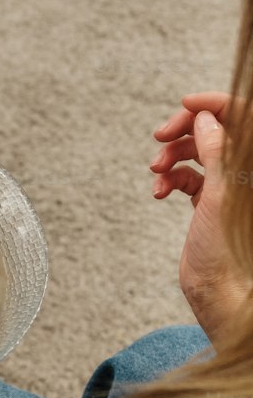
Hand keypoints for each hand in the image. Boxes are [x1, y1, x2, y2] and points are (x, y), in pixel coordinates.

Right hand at [151, 92, 249, 343]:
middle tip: (160, 135)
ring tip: (155, 172)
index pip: (240, 117)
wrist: (218, 292)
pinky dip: (169, 178)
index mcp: (251, 167)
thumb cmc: (227, 252)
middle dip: (185, 129)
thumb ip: (217, 151)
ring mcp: (226, 186)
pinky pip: (186, 175)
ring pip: (196, 151)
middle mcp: (243, 173)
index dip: (214, 105)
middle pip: (215, 129)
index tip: (186, 104)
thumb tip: (205, 119)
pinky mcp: (208, 202)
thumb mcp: (220, 194)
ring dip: (171, 155)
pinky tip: (159, 192)